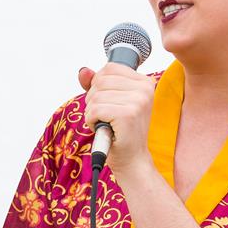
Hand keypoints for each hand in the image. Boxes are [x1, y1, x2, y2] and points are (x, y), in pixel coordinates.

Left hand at [82, 62, 156, 177]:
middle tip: (105, 116)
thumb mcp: (110, 102)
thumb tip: (83, 71)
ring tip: (105, 123)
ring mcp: (138, 101)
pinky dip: (91, 121)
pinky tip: (103, 129)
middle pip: (100, 81)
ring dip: (92, 113)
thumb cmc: (121, 131)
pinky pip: (94, 110)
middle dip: (93, 100)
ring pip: (95, 96)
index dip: (98, 85)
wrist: (132, 159)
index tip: (107, 102)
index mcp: (145, 82)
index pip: (110, 68)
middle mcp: (145, 88)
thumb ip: (96, 84)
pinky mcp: (128, 114)